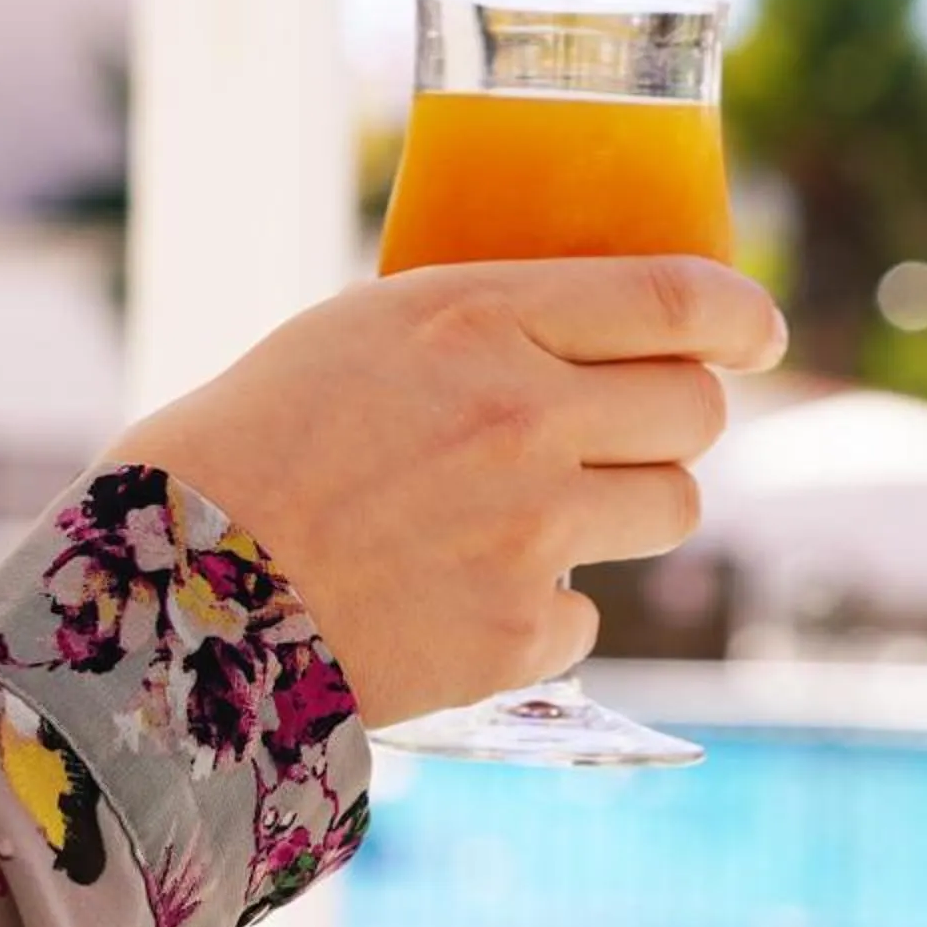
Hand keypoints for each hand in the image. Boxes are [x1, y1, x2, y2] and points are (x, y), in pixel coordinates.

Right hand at [111, 257, 786, 725]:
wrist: (169, 603)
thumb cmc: (232, 451)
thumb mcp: (348, 336)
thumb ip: (466, 327)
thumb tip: (557, 332)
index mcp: (478, 316)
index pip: (674, 297)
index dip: (739, 313)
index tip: (757, 330)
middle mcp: (525, 413)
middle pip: (694, 410)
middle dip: (675, 418)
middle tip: (632, 429)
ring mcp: (532, 527)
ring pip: (669, 509)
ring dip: (624, 508)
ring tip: (536, 517)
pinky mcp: (518, 628)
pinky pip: (586, 611)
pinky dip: (539, 611)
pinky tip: (459, 600)